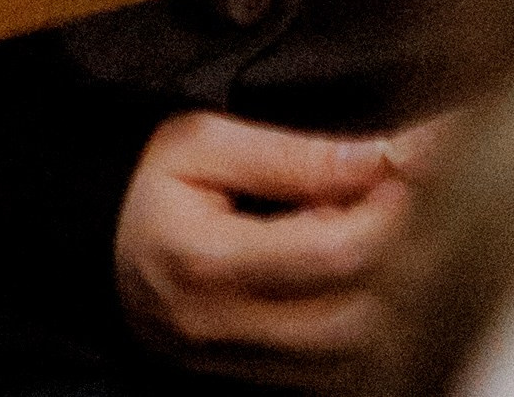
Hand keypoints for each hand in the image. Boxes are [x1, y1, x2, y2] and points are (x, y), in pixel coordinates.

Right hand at [114, 108, 427, 386]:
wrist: (96, 243)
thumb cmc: (148, 182)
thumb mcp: (202, 142)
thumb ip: (289, 153)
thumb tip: (378, 156)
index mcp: (204, 262)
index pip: (328, 252)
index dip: (387, 209)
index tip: (417, 161)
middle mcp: (221, 330)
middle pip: (350, 313)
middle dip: (400, 251)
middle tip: (416, 193)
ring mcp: (235, 366)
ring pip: (350, 354)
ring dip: (390, 293)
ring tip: (386, 229)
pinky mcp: (250, 381)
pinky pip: (332, 373)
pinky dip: (365, 325)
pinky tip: (366, 275)